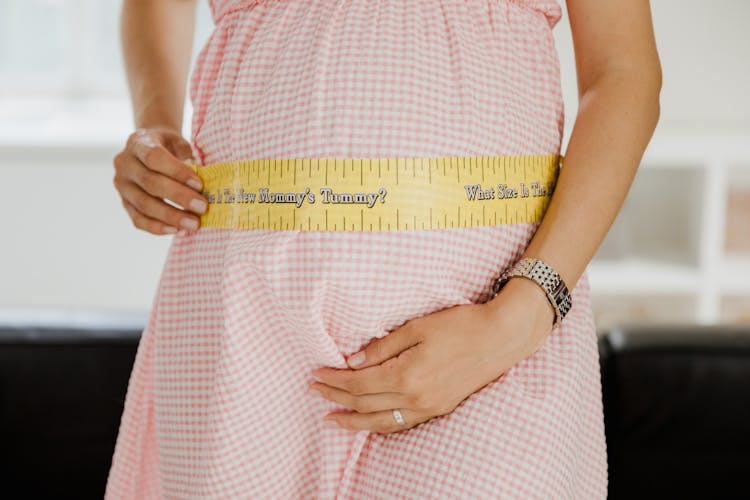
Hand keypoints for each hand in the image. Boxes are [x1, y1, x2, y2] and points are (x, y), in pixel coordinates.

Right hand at [112, 126, 207, 234]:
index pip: (155, 157)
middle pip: (150, 183)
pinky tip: (176, 230)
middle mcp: (125, 164)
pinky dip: (158, 227)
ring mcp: (122, 185)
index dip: (177, 172)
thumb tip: (199, 185)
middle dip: (179, 197)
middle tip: (202, 207)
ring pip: (144, 204)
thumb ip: (187, 159)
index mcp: (138, 143)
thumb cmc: (169, 146)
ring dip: (171, 216)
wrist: (148, 147)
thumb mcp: (179, 143)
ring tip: (193, 223)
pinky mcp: (124, 203)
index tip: (199, 184)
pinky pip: (138, 219)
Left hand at [308, 276, 556, 433]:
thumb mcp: (417, 328)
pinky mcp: (439, 408)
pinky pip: (402, 424)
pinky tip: (368, 422)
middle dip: (336, 398)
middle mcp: (416, 398)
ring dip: (353, 421)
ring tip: (331, 419)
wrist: (501, 337)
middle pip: (365, 404)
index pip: (359, 384)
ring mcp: (429, 407)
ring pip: (381, 422)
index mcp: (407, 375)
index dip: (334, 381)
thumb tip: (352, 362)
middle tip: (314, 392)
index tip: (316, 374)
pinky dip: (380, 425)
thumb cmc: (460, 325)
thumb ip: (382, 348)